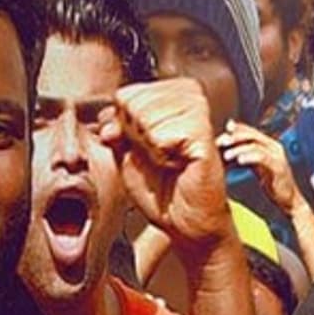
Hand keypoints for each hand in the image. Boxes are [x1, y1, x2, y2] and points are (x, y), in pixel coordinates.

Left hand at [97, 79, 231, 259]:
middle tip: (154, 154)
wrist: (185, 221)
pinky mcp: (205, 138)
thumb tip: (108, 115)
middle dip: (133, 134)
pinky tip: (175, 163)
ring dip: (148, 145)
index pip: (127, 93)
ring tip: (166, 158)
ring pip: (147, 115)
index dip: (122, 122)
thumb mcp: (128, 154)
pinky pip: (163, 135)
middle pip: (135, 102)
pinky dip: (160, 155)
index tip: (138, 143)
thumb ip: (116, 130)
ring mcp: (200, 117)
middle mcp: (191, 101)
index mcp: (173, 99)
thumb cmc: (163, 189)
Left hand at [215, 121, 303, 215]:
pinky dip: (250, 157)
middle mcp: (274, 147)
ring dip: (239, 149)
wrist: (288, 198)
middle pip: (253, 135)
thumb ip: (245, 156)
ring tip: (227, 155)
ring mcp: (278, 156)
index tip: (224, 130)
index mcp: (269, 145)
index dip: (238, 129)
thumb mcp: (257, 166)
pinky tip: (240, 160)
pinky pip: (263, 158)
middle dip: (235, 137)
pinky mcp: (279, 167)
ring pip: (255, 146)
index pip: (251, 131)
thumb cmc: (271, 182)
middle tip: (221, 142)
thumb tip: (225, 150)